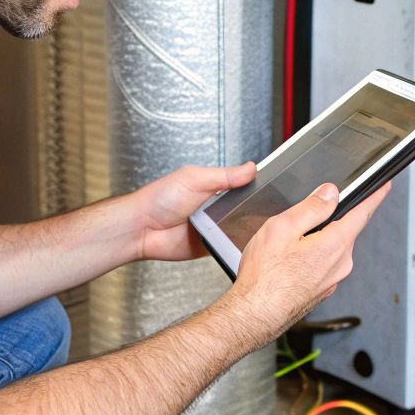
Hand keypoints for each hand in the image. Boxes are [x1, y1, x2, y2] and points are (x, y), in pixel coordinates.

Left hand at [130, 162, 256, 261]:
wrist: (142, 229)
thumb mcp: (194, 178)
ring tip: (250, 225)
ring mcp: (215, 227)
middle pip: (246, 209)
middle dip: (254, 210)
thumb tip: (250, 168)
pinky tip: (239, 240)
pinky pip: (230, 246)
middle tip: (263, 209)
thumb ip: (224, 175)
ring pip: (241, 228)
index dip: (257, 187)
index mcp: (214, 187)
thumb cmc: (159, 199)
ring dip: (245, 228)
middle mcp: (216, 207)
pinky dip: (235, 245)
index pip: (243, 186)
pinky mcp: (212, 246)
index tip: (272, 188)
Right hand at [225, 180, 390, 342]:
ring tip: (284, 246)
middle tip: (299, 219)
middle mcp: (340, 264)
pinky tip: (286, 262)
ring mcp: (332, 279)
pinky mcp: (321, 289)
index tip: (385, 186)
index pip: (363, 213)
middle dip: (328, 219)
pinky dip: (310, 256)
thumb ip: (311, 207)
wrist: (254, 316)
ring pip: (330, 247)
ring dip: (315, 239)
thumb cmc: (265, 278)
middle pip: (344, 229)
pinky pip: (322, 263)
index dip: (375, 196)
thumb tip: (331, 193)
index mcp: (335, 245)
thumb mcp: (283, 228)